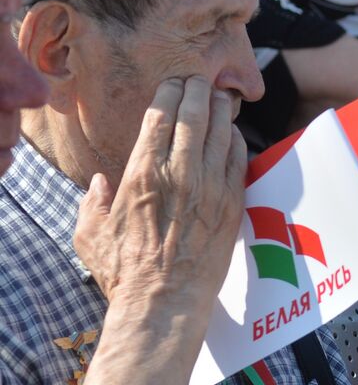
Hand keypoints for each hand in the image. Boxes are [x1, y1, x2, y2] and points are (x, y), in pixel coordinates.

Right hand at [73, 77, 245, 305]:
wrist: (165, 302)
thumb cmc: (124, 272)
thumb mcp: (90, 234)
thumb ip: (93, 202)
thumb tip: (100, 184)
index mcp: (141, 173)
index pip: (160, 116)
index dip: (169, 93)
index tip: (173, 83)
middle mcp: (179, 173)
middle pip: (194, 115)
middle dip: (197, 91)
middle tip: (200, 81)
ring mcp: (211, 187)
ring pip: (221, 132)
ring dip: (221, 110)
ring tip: (219, 98)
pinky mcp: (233, 203)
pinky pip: (239, 159)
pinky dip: (236, 140)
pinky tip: (233, 134)